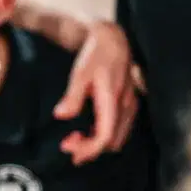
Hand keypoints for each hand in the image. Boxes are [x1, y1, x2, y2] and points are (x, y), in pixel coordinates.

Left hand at [55, 19, 137, 162]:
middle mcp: (126, 106)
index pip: (105, 136)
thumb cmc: (96, 55)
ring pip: (117, 138)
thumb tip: (60, 115)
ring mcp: (130, 106)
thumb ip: (72, 96)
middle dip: (90, 149)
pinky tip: (87, 131)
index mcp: (113, 100)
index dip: (87, 149)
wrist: (114, 40)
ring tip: (74, 140)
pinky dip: (103, 136)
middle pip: (112, 142)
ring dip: (97, 144)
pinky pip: (119, 130)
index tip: (68, 150)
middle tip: (67, 144)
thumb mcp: (80, 73)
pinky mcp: (129, 105)